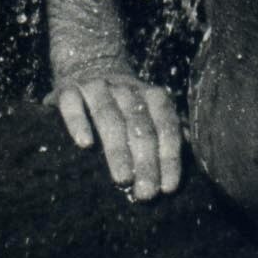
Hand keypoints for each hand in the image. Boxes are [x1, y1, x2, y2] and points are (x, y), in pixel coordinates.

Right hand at [49, 64, 182, 201]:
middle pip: (139, 124)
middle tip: (146, 192)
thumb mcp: (149, 113)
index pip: (166, 125)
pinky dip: (78, 122)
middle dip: (146, 160)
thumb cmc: (124, 104)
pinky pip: (72, 104)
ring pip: (108, 115)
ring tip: (122, 178)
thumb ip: (168, 134)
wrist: (88, 64)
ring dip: (117, 148)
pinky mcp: (67, 89)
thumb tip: (190, 162)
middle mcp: (126, 88)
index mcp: (151, 95)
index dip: (169, 156)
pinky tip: (84, 144)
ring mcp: (96, 87)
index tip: (168, 187)